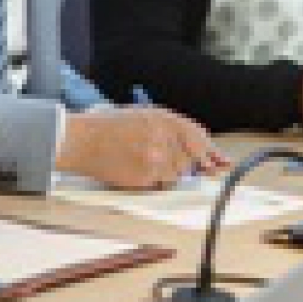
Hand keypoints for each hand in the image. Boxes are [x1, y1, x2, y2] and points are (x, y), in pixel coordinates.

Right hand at [57, 107, 225, 189]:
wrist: (81, 140)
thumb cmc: (106, 127)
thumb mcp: (141, 117)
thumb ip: (171, 131)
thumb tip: (203, 153)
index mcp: (163, 118)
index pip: (199, 137)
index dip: (211, 152)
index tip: (220, 162)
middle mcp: (165, 137)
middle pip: (190, 160)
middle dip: (180, 164)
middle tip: (159, 160)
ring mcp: (157, 157)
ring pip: (176, 174)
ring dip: (163, 172)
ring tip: (138, 160)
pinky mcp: (147, 175)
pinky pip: (160, 183)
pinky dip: (150, 180)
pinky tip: (133, 168)